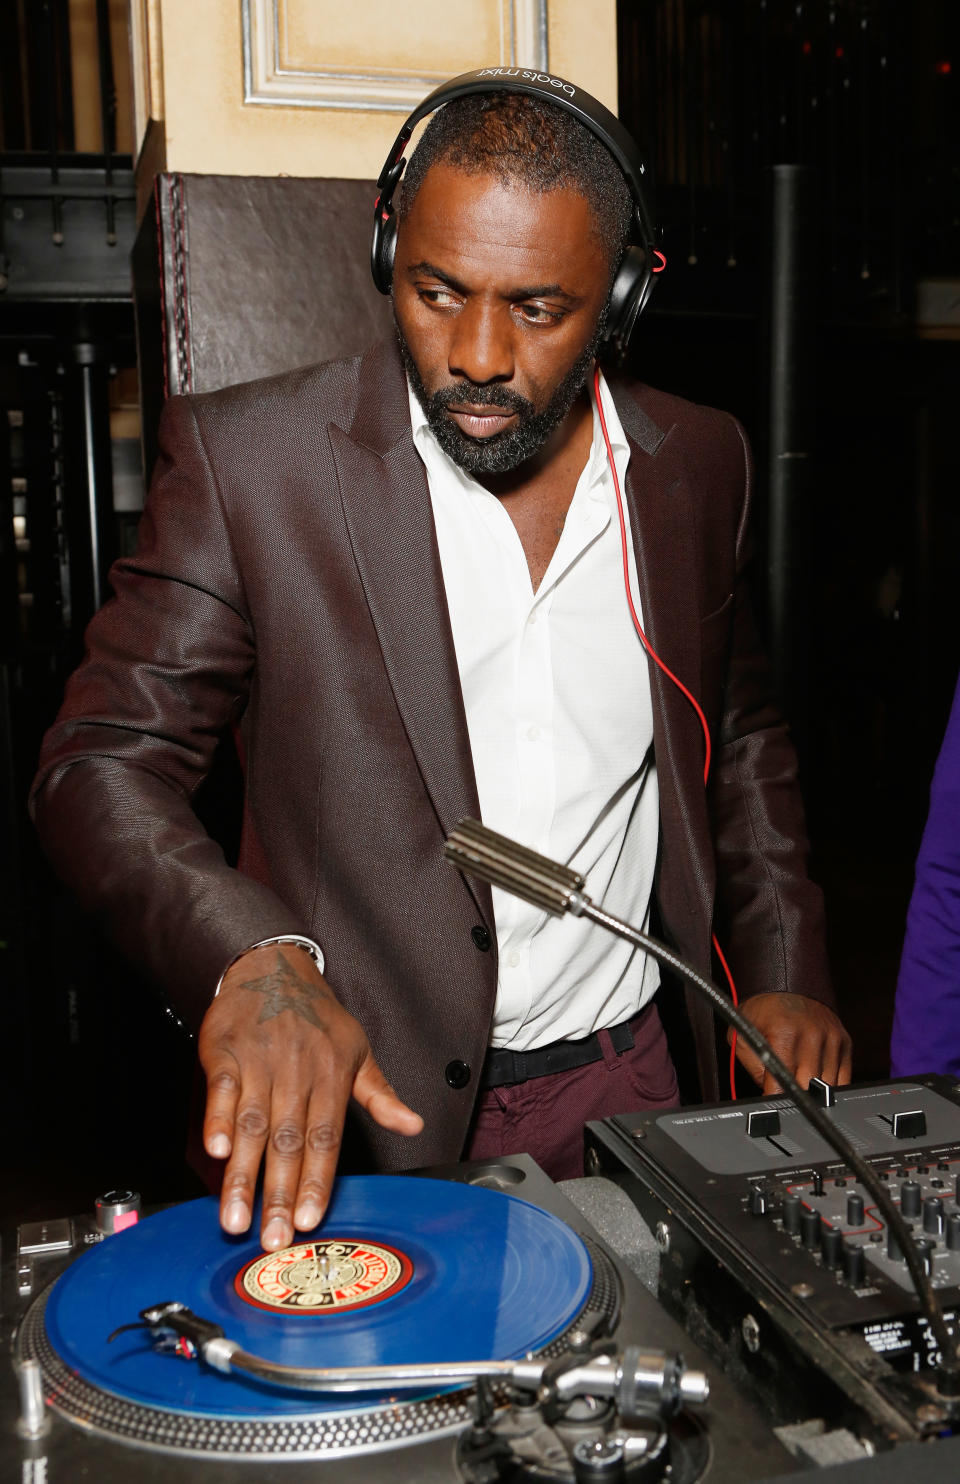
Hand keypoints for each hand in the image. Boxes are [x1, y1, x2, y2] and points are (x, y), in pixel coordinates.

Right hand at [198, 943, 422, 1249]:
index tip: (307, 1220)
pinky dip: (219, 1120)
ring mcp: (260, 1060)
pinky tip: (217, 1152)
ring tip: (235, 1217)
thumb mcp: (357, 1051)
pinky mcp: (226, 1049)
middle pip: (287, 1141)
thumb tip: (413, 1125)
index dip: (316, 1181)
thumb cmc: (316, 1015)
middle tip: (269, 1239)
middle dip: (277, 1194)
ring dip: (242, 1175)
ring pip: (252, 1125)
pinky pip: (223, 1089)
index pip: (326, 1139)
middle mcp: (297, 1070)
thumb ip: (380, 1095)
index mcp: (332, 1075)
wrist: (273, 965)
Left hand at [729, 993, 852, 1094]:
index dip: (775, 1098)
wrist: (787, 983)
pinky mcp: (844, 1041)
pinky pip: (843, 1076)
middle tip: (785, 1093)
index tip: (772, 1103)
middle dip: (795, 1094)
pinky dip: (831, 1083)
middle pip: (808, 1086)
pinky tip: (818, 1078)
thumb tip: (768, 1094)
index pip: (782, 1082)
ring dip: (814, 1090)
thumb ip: (754, 1067)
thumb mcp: (743, 1036)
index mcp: (783, 1034)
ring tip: (800, 1080)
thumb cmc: (763, 1010)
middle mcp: (811, 1036)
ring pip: (828, 1085)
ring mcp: (830, 1038)